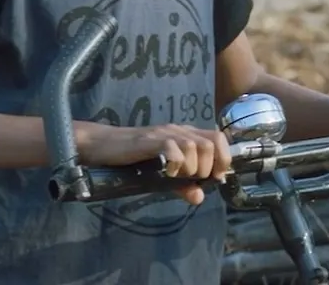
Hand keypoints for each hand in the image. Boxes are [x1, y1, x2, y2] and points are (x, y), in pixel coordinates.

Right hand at [75, 121, 231, 204]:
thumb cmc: (134, 160)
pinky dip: (175, 164)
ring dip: (191, 168)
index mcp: (186, 135)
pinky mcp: (150, 140)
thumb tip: (199, 197)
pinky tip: (166, 172)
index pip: (219, 138)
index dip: (223, 158)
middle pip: (210, 144)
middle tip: (190, 179)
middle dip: (206, 168)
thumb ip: (182, 185)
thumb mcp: (163, 175)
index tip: (213, 177)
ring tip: (176, 176)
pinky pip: (174, 149)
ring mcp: (164, 133)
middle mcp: (179, 130)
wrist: (105, 146)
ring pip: (195, 147)